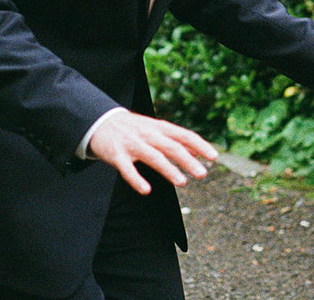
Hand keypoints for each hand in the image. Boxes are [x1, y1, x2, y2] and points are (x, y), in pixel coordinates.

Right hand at [86, 109, 218, 194]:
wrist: (100, 122)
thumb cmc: (134, 129)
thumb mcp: (157, 130)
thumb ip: (177, 140)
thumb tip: (200, 152)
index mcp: (160, 128)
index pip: (184, 135)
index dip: (200, 145)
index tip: (214, 157)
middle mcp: (148, 134)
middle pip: (171, 146)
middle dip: (188, 160)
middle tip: (203, 174)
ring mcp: (132, 144)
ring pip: (153, 156)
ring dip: (169, 169)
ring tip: (182, 182)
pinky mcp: (117, 155)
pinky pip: (127, 169)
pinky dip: (137, 179)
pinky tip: (146, 190)